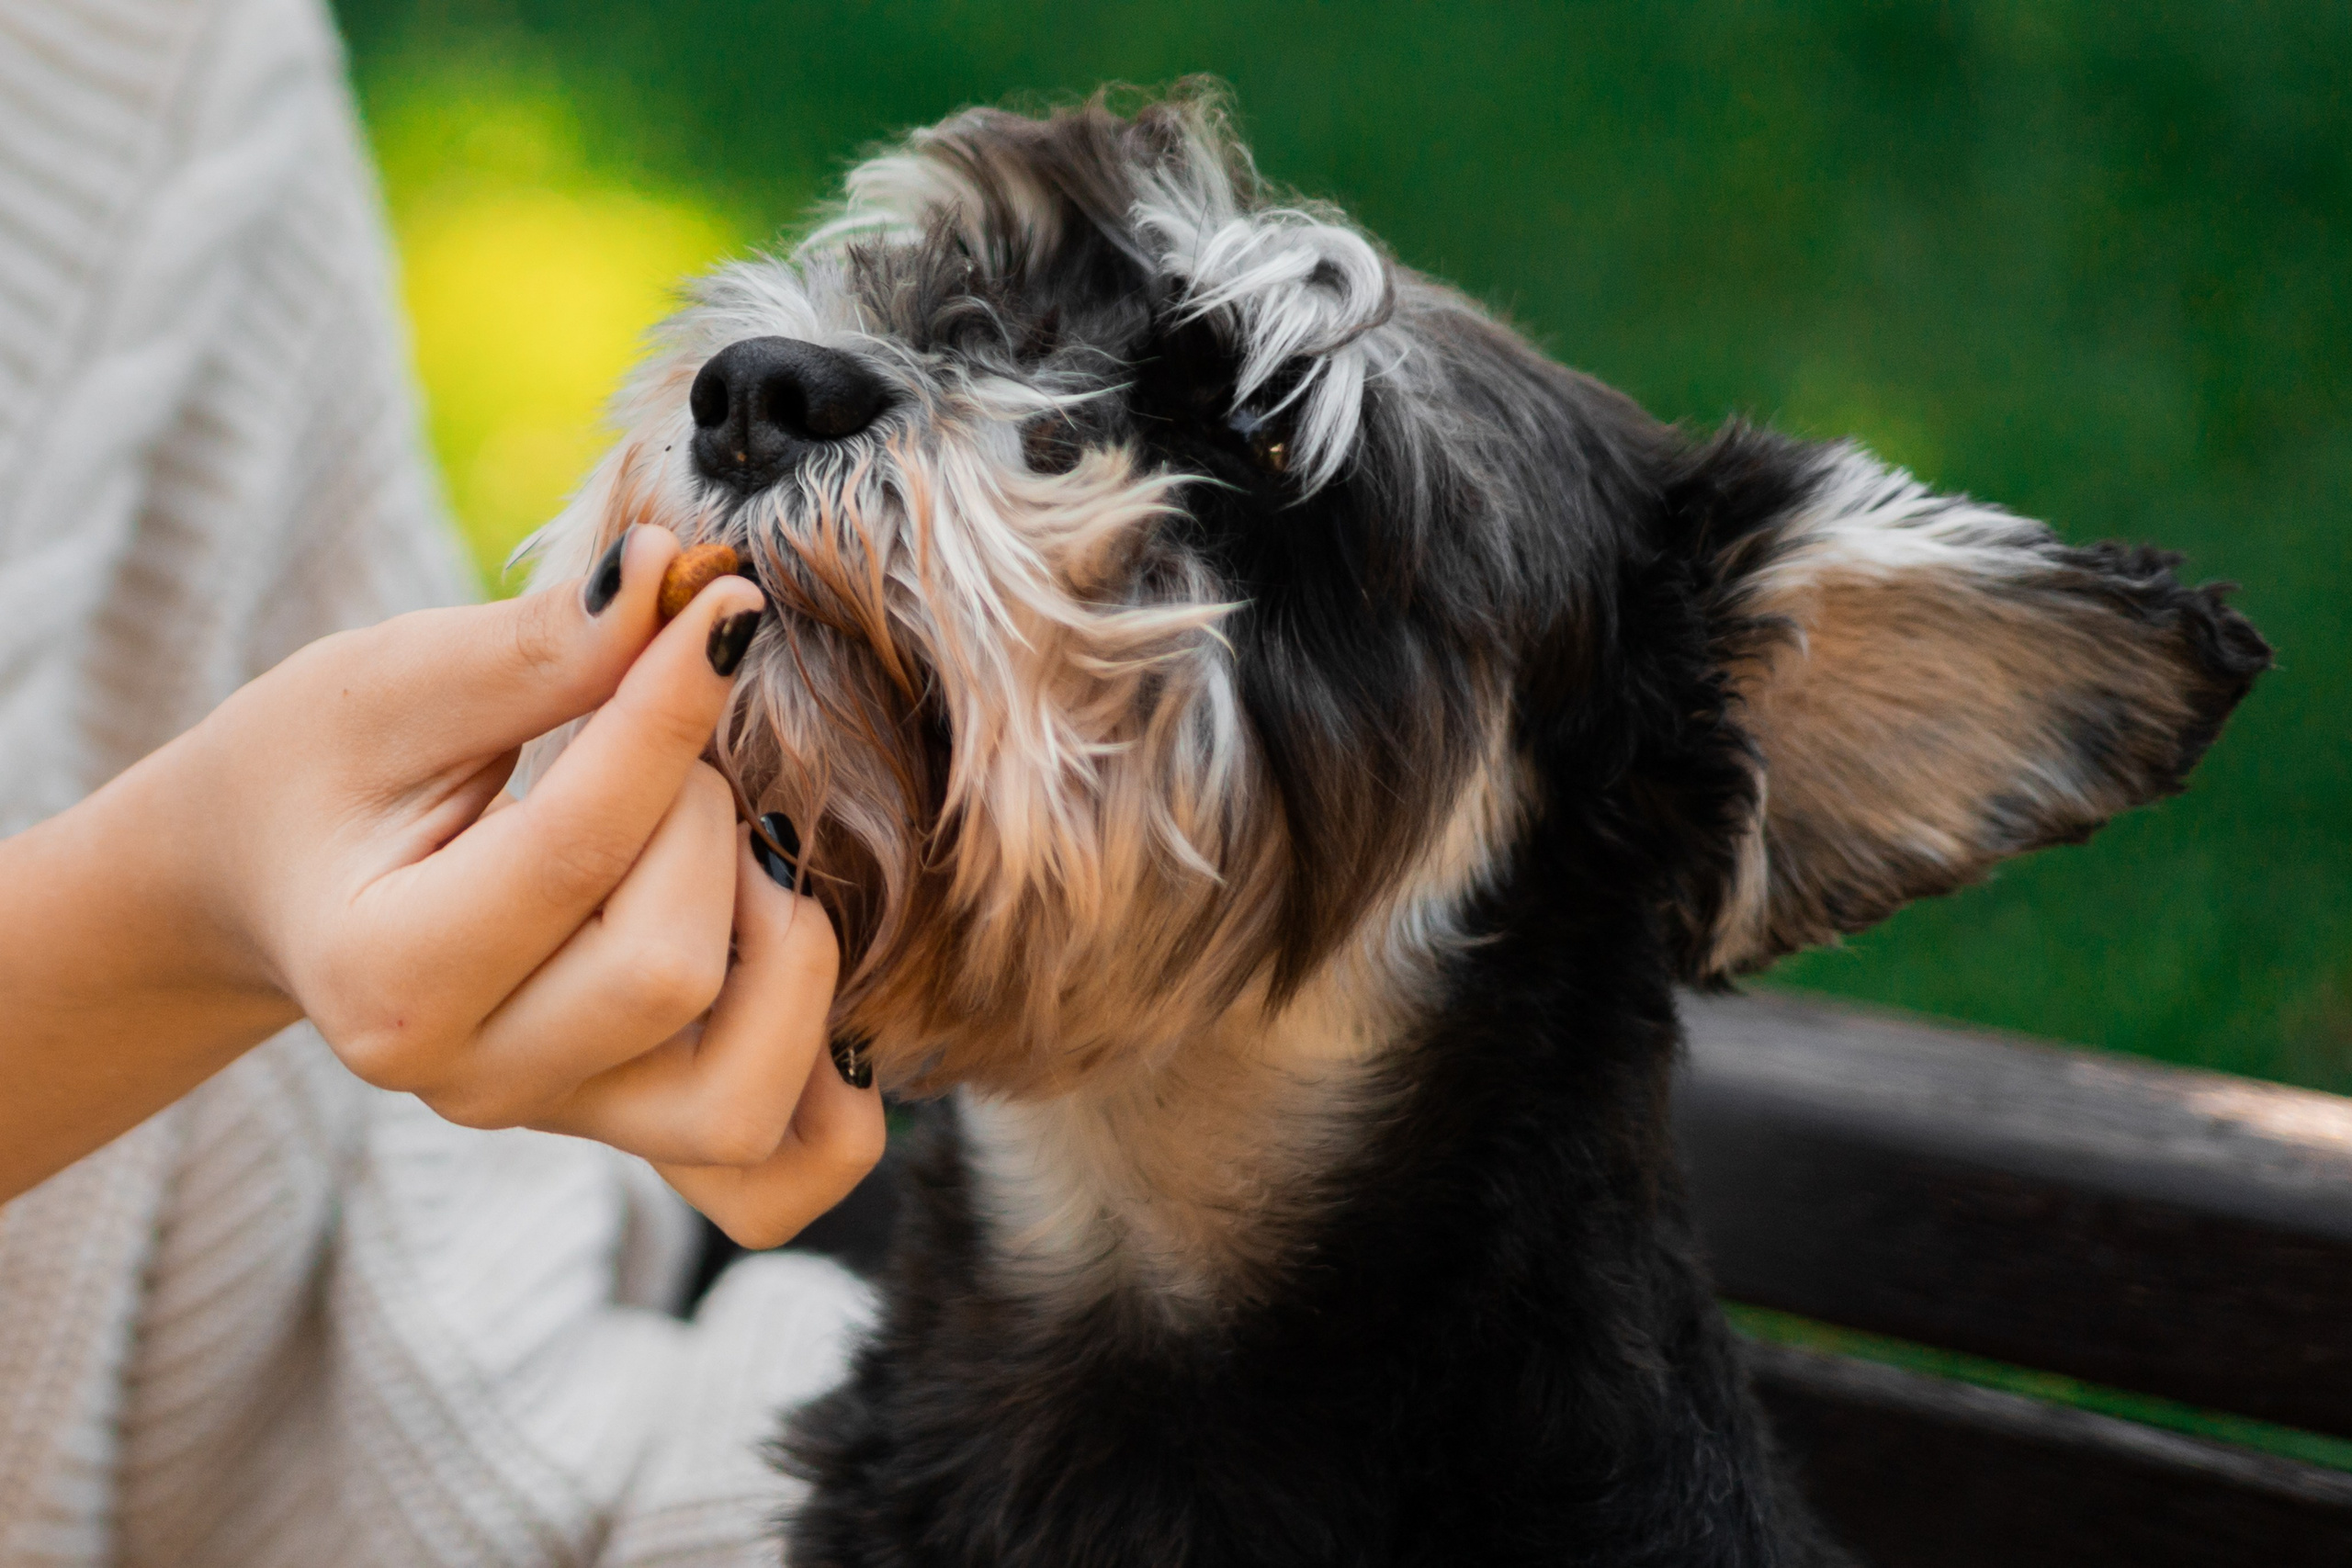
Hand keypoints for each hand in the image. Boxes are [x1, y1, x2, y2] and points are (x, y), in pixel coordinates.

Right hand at [0, 526, 881, 1244]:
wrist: (273, 880)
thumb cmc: (324, 771)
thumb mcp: (393, 686)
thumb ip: (538, 649)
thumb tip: (672, 573)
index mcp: (386, 981)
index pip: (581, 851)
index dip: (673, 711)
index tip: (721, 610)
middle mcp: (474, 1081)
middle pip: (672, 972)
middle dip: (707, 820)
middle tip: (668, 751)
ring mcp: (565, 1122)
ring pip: (746, 1096)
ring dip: (781, 944)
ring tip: (724, 853)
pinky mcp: (638, 1135)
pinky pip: (781, 1182)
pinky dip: (828, 1087)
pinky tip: (785, 958)